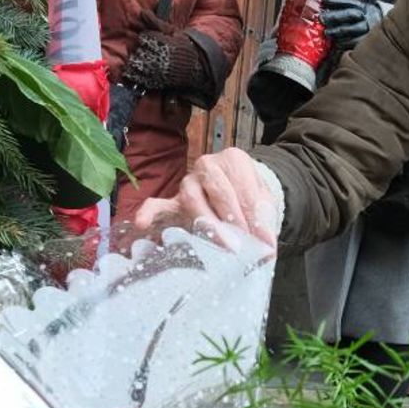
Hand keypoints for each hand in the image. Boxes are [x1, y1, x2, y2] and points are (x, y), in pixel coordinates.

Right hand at [130, 147, 280, 247]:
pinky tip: (142, 223)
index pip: (244, 190)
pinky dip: (149, 212)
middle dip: (231, 220)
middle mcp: (208, 165)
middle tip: (240, 245)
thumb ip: (264, 221)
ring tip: (219, 244)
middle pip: (218, 190)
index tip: (264, 244)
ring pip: (192, 198)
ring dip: (207, 223)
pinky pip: (158, 204)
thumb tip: (266, 247)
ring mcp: (188, 182)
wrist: (237, 192)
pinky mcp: (174, 200)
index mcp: (234, 160)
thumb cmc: (250, 198)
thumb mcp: (264, 204)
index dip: (255, 218)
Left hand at [319, 0, 379, 44]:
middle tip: (321, 18)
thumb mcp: (361, 11)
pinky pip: (353, 43)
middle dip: (335, 16)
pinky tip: (336, 42)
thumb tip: (323, 2)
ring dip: (337, 31)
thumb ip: (345, 8)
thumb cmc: (367, 22)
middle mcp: (367, 17)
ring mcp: (368, 30)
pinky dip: (343, 42)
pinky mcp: (367, 42)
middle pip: (350, 14)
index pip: (348, 1)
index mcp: (364, 8)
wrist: (389, 34)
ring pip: (351, 29)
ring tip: (327, 32)